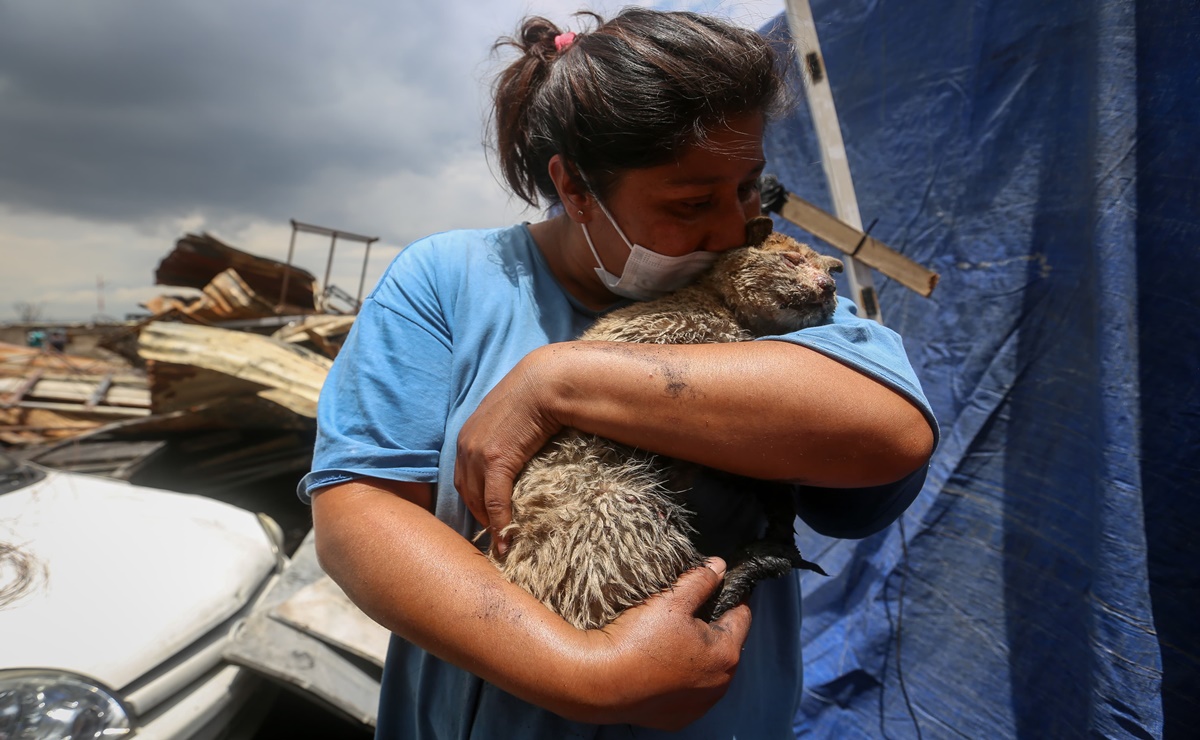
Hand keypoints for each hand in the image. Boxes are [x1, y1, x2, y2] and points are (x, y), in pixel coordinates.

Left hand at [454, 346, 561, 550]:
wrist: (545, 383)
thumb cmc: (534, 395)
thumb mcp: (508, 415)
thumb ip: (503, 433)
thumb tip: (516, 448)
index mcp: (466, 435)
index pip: (462, 476)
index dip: (473, 499)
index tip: (485, 515)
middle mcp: (465, 446)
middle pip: (465, 491)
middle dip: (477, 515)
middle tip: (493, 534)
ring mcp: (478, 454)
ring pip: (478, 500)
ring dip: (488, 524)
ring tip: (501, 542)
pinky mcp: (496, 460)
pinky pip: (495, 500)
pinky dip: (499, 523)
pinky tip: (506, 539)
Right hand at [583, 558, 751, 729]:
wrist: (598, 681)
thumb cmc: (637, 638)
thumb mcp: (671, 599)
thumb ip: (701, 580)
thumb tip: (719, 567)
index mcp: (725, 654)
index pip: (741, 616)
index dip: (729, 597)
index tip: (715, 587)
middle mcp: (719, 685)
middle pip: (724, 645)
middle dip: (710, 627)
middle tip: (683, 612)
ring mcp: (698, 706)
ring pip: (706, 671)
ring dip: (695, 655)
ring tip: (667, 639)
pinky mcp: (676, 719)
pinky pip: (686, 692)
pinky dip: (678, 679)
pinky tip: (658, 666)